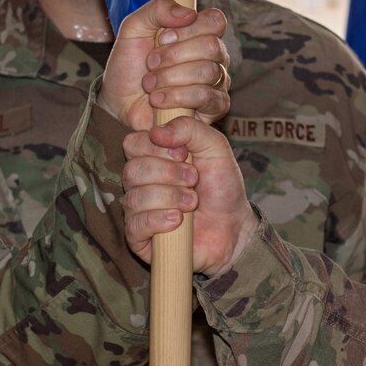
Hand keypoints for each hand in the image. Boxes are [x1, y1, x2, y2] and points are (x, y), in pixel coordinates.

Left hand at [101, 0, 231, 133]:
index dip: (188, 29)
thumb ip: (158, 9)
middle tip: (150, 64)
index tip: (162, 38)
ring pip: (207, 72)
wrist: (119, 101)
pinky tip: (158, 99)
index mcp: (200, 33)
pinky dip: (177, 97)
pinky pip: (207, 97)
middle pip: (211, 46)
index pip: (215, 21)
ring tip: (150, 84)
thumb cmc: (130, 64)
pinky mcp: (215, 107)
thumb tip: (189, 14)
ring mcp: (217, 82)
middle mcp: (214, 56)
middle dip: (172, 56)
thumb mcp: (134, 28)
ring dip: (169, 78)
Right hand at [121, 118, 257, 270]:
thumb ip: (190, 128)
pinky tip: (178, 221)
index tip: (184, 154)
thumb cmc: (221, 186)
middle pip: (131, 170)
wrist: (234, 227)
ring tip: (192, 202)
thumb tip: (156, 131)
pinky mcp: (138, 237)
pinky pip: (135, 225)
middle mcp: (140, 182)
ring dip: (169, 197)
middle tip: (194, 180)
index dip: (156, 148)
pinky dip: (158, 220)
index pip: (132, 144)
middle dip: (168, 174)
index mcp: (152, 157)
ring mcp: (138, 210)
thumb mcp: (215, 147)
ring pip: (134, 198)